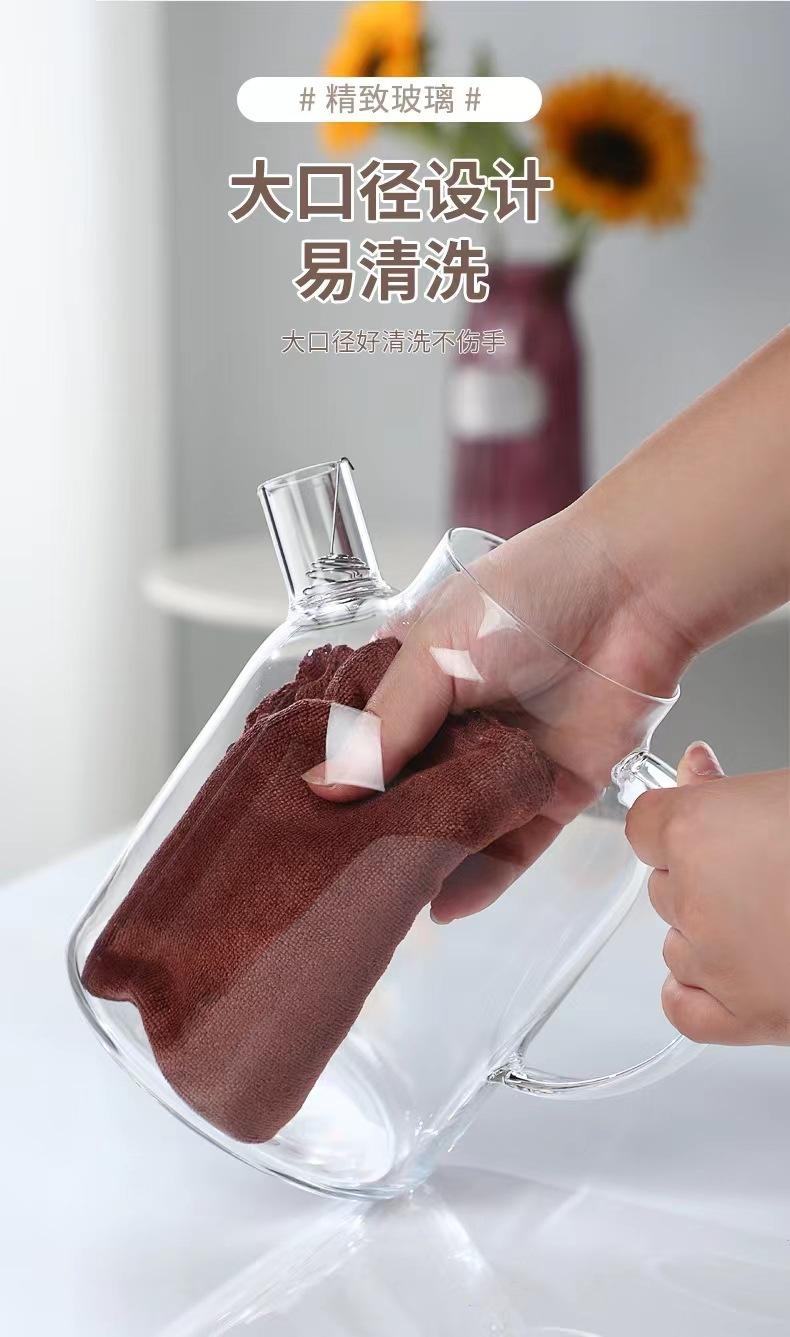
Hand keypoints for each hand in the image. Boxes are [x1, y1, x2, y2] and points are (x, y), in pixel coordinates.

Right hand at [307, 504, 692, 922]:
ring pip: (458, 828)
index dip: (335, 784)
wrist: (634, 592)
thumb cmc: (532, 592)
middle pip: (408, 796)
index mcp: (416, 683)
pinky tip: (445, 905)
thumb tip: (325, 788)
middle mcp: (455, 728)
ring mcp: (504, 763)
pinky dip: (484, 878)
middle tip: (334, 882)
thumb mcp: (435, 652)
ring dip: (427, 864)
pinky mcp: (554, 793)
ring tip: (382, 906)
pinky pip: (515, 846)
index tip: (298, 827)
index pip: (362, 745)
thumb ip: (384, 726)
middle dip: (378, 835)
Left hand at [626, 743, 789, 1044]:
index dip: (678, 824)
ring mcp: (715, 961)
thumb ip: (729, 786)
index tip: (705, 826)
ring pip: (676, 944)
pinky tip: (732, 974)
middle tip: (761, 872)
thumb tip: (697, 766)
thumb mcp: (782, 790)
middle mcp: (693, 896)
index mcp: (696, 829)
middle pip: (665, 884)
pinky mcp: (747, 1017)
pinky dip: (698, 993)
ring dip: (708, 935)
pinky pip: (685, 1010)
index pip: (645, 824)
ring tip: (772, 920)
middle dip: (703, 878)